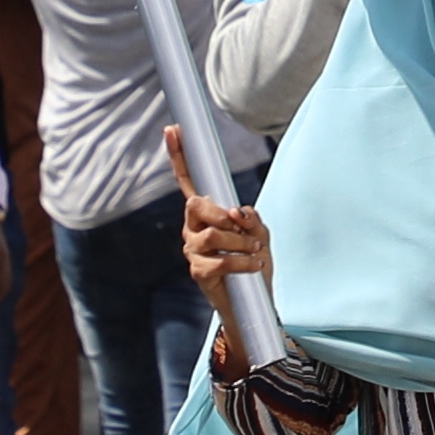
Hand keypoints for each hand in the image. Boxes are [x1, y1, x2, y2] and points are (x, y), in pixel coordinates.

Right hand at [162, 127, 267, 288]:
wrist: (253, 304)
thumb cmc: (254, 263)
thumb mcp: (260, 234)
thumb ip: (251, 219)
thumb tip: (239, 211)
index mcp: (205, 214)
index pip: (189, 181)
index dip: (180, 156)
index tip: (174, 130)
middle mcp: (192, 228)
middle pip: (196, 204)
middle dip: (221, 212)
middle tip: (241, 225)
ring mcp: (192, 250)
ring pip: (212, 234)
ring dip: (240, 242)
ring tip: (255, 252)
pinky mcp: (198, 272)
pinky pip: (220, 261)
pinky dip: (243, 262)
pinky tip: (254, 266)